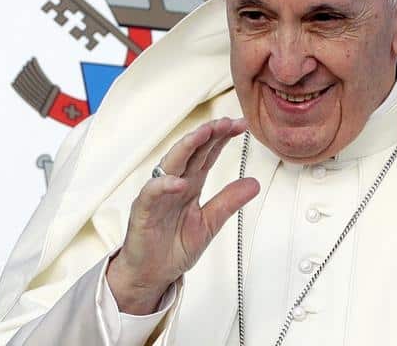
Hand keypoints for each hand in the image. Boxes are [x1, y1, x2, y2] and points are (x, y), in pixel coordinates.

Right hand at [106, 117, 259, 314]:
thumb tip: (253, 183)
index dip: (223, 138)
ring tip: (204, 134)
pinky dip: (164, 185)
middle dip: (209, 134)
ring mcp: (158, 195)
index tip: (241, 125)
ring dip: (187, 147)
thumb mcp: (210, 223)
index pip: (208, 153)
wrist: (151, 274)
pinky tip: (179, 181)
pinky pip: (152, 193)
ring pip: (172, 163)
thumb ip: (229, 201)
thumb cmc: (173, 247)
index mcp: (191, 184)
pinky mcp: (143, 211)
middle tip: (226, 122)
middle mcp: (174, 184)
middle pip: (192, 152)